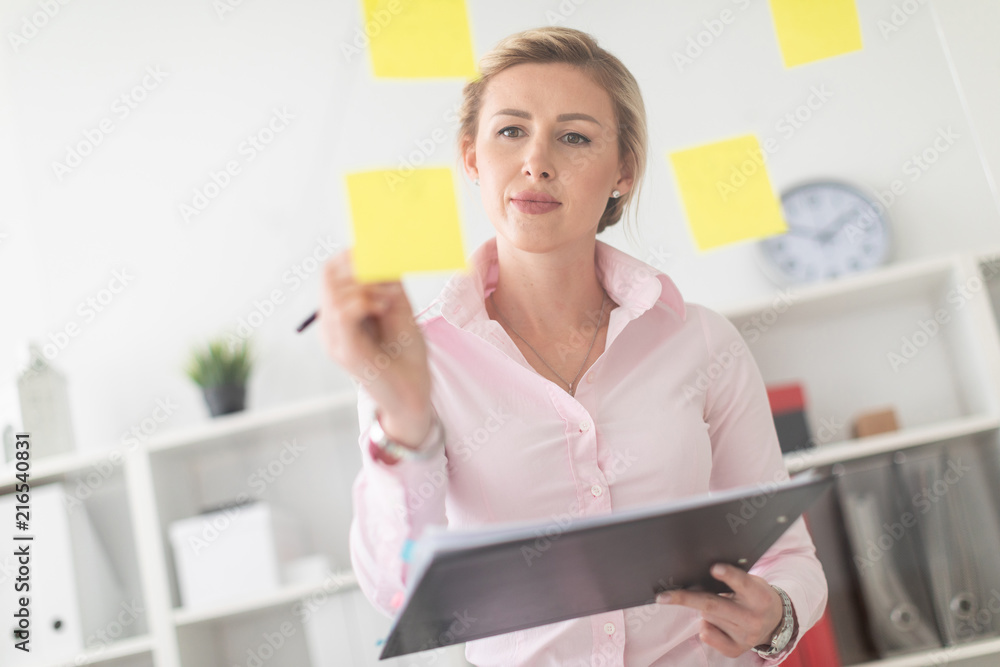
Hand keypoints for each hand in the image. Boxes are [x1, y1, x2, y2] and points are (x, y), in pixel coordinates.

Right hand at [318, 248, 432, 446]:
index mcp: (339, 316)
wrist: (414, 396)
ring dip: (367, 284)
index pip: (330, 272)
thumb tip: (384, 252)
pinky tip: (384, 306)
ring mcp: (334, 340)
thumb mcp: (399, 310)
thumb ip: (387, 284)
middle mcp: (330, 327)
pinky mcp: (345, 352)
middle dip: (359, 266)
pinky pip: (342, 312)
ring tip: (390, 296)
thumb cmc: (407, 356)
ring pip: (335, 292)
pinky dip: (364, 300)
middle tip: (387, 273)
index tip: (379, 249)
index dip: (352, 255)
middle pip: (328, 276)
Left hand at [657, 564, 783, 657]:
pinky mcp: (736, 650)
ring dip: (703, 609)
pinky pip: (707, 635)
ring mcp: (744, 637)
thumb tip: (703, 574)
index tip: (714, 568)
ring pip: (707, 617)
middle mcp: (753, 618)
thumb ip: (734, 580)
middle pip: (713, 605)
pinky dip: (705, 625)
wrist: (775, 623)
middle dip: (686, 599)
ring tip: (720, 606)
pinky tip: (717, 622)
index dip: (729, 575)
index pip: (743, 583)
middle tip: (663, 596)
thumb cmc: (756, 596)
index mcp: (760, 597)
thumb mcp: (753, 583)